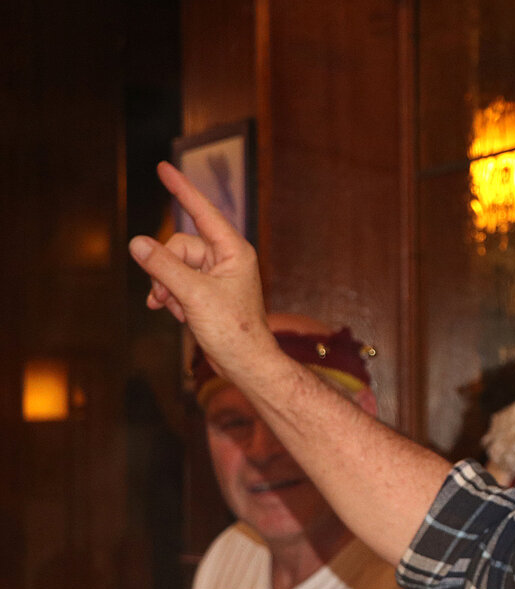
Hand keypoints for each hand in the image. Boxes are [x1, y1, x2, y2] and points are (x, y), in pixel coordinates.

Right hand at [128, 161, 275, 381]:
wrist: (245, 363)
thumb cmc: (232, 330)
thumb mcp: (193, 296)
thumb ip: (163, 267)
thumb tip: (137, 242)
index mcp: (233, 251)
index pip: (203, 211)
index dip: (182, 189)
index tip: (163, 166)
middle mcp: (226, 258)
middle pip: (179, 245)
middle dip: (165, 269)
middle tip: (165, 295)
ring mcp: (216, 275)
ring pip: (174, 265)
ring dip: (166, 286)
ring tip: (173, 309)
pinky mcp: (208, 291)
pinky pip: (178, 281)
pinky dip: (171, 296)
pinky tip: (174, 314)